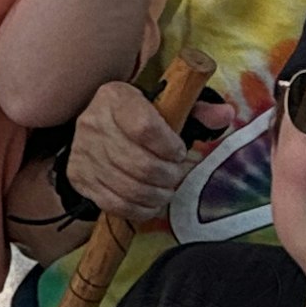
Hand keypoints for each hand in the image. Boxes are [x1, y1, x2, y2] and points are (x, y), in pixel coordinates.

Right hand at [66, 76, 190, 223]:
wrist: (95, 130)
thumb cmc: (138, 117)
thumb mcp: (165, 105)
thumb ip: (197, 110)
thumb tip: (226, 114)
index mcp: (116, 97)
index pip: (145, 127)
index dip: (169, 146)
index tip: (179, 152)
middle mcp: (93, 122)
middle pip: (140, 163)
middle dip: (168, 176)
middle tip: (178, 175)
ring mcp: (84, 152)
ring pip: (129, 188)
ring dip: (157, 194)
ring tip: (167, 189)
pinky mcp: (79, 177)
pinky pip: (115, 204)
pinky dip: (140, 209)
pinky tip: (151, 202)